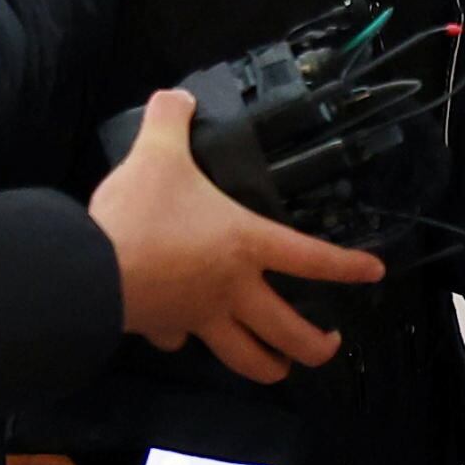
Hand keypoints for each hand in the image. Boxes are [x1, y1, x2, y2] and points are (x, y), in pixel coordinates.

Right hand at [92, 87, 382, 378]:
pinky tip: (182, 337)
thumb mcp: (156, 153)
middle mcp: (232, 289)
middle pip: (287, 330)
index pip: (310, 258)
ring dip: (268, 367)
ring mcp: (199, 317)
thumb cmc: (139, 214)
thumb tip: (177, 96)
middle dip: (314, 346)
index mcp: (245, 244)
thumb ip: (170, 119)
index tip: (375, 273)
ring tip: (281, 368)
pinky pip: (182, 340)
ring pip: (245, 356)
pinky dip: (186, 340)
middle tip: (329, 346)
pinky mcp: (163, 330)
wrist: (90, 272)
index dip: (346, 266)